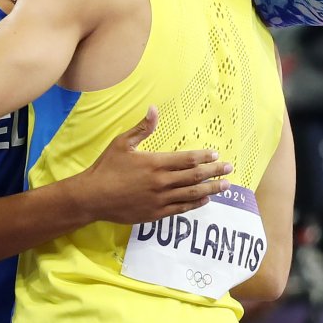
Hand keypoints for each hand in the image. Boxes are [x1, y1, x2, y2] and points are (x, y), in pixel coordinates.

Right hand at [75, 106, 232, 223]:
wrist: (92, 197)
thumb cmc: (106, 168)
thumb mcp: (122, 143)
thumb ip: (142, 128)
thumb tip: (154, 109)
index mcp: (154, 163)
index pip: (186, 159)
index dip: (203, 157)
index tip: (216, 154)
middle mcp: (161, 182)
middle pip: (194, 177)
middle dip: (214, 172)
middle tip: (229, 168)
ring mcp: (159, 200)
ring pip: (192, 194)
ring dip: (211, 189)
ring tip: (225, 186)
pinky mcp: (155, 214)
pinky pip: (181, 209)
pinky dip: (195, 204)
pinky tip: (205, 200)